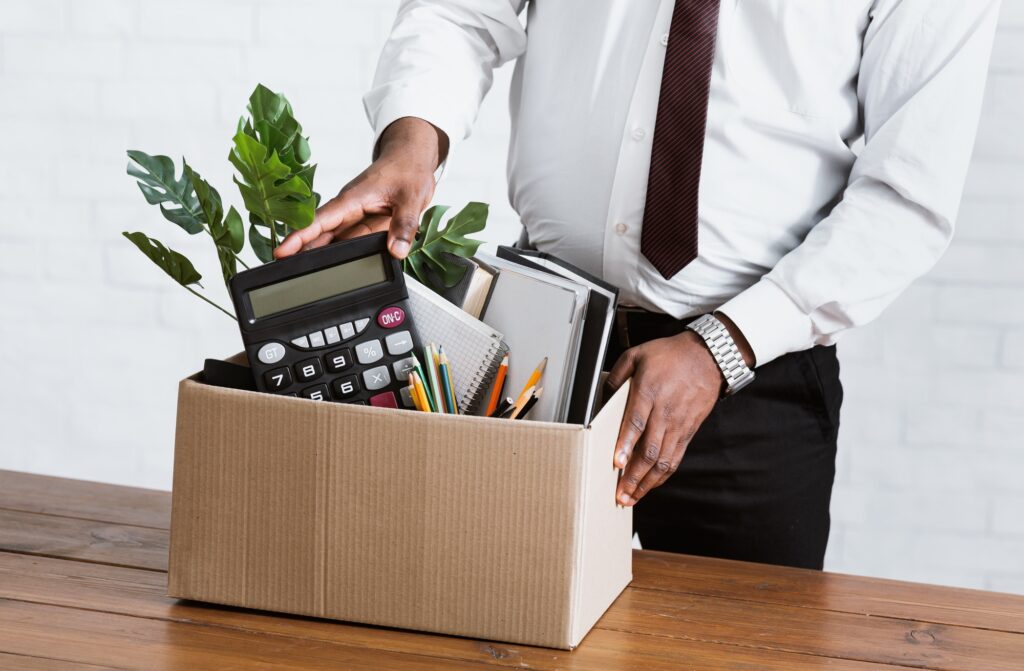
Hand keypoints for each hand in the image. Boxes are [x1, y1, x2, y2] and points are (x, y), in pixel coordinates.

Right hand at [274, 117, 448, 259]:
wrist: (412, 158)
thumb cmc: (407, 169)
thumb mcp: (411, 197)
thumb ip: (404, 225)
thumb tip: (397, 249)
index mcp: (353, 198)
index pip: (320, 220)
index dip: (300, 237)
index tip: (282, 251)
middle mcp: (350, 208)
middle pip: (321, 234)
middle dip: (302, 251)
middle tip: (286, 271)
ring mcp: (357, 216)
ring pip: (335, 240)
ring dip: (322, 255)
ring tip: (307, 275)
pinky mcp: (366, 223)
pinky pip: (353, 240)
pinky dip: (345, 253)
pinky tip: (339, 267)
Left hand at [605, 331, 721, 506]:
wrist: (708, 357)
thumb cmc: (671, 355)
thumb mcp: (637, 354)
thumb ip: (617, 375)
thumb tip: (602, 396)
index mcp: (649, 392)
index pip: (636, 422)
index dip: (625, 444)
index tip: (615, 463)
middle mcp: (665, 412)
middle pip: (649, 449)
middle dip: (633, 475)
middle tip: (620, 494)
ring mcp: (678, 424)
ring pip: (662, 460)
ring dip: (646, 482)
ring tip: (631, 497)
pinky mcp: (688, 431)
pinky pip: (675, 458)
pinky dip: (662, 475)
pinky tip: (650, 484)